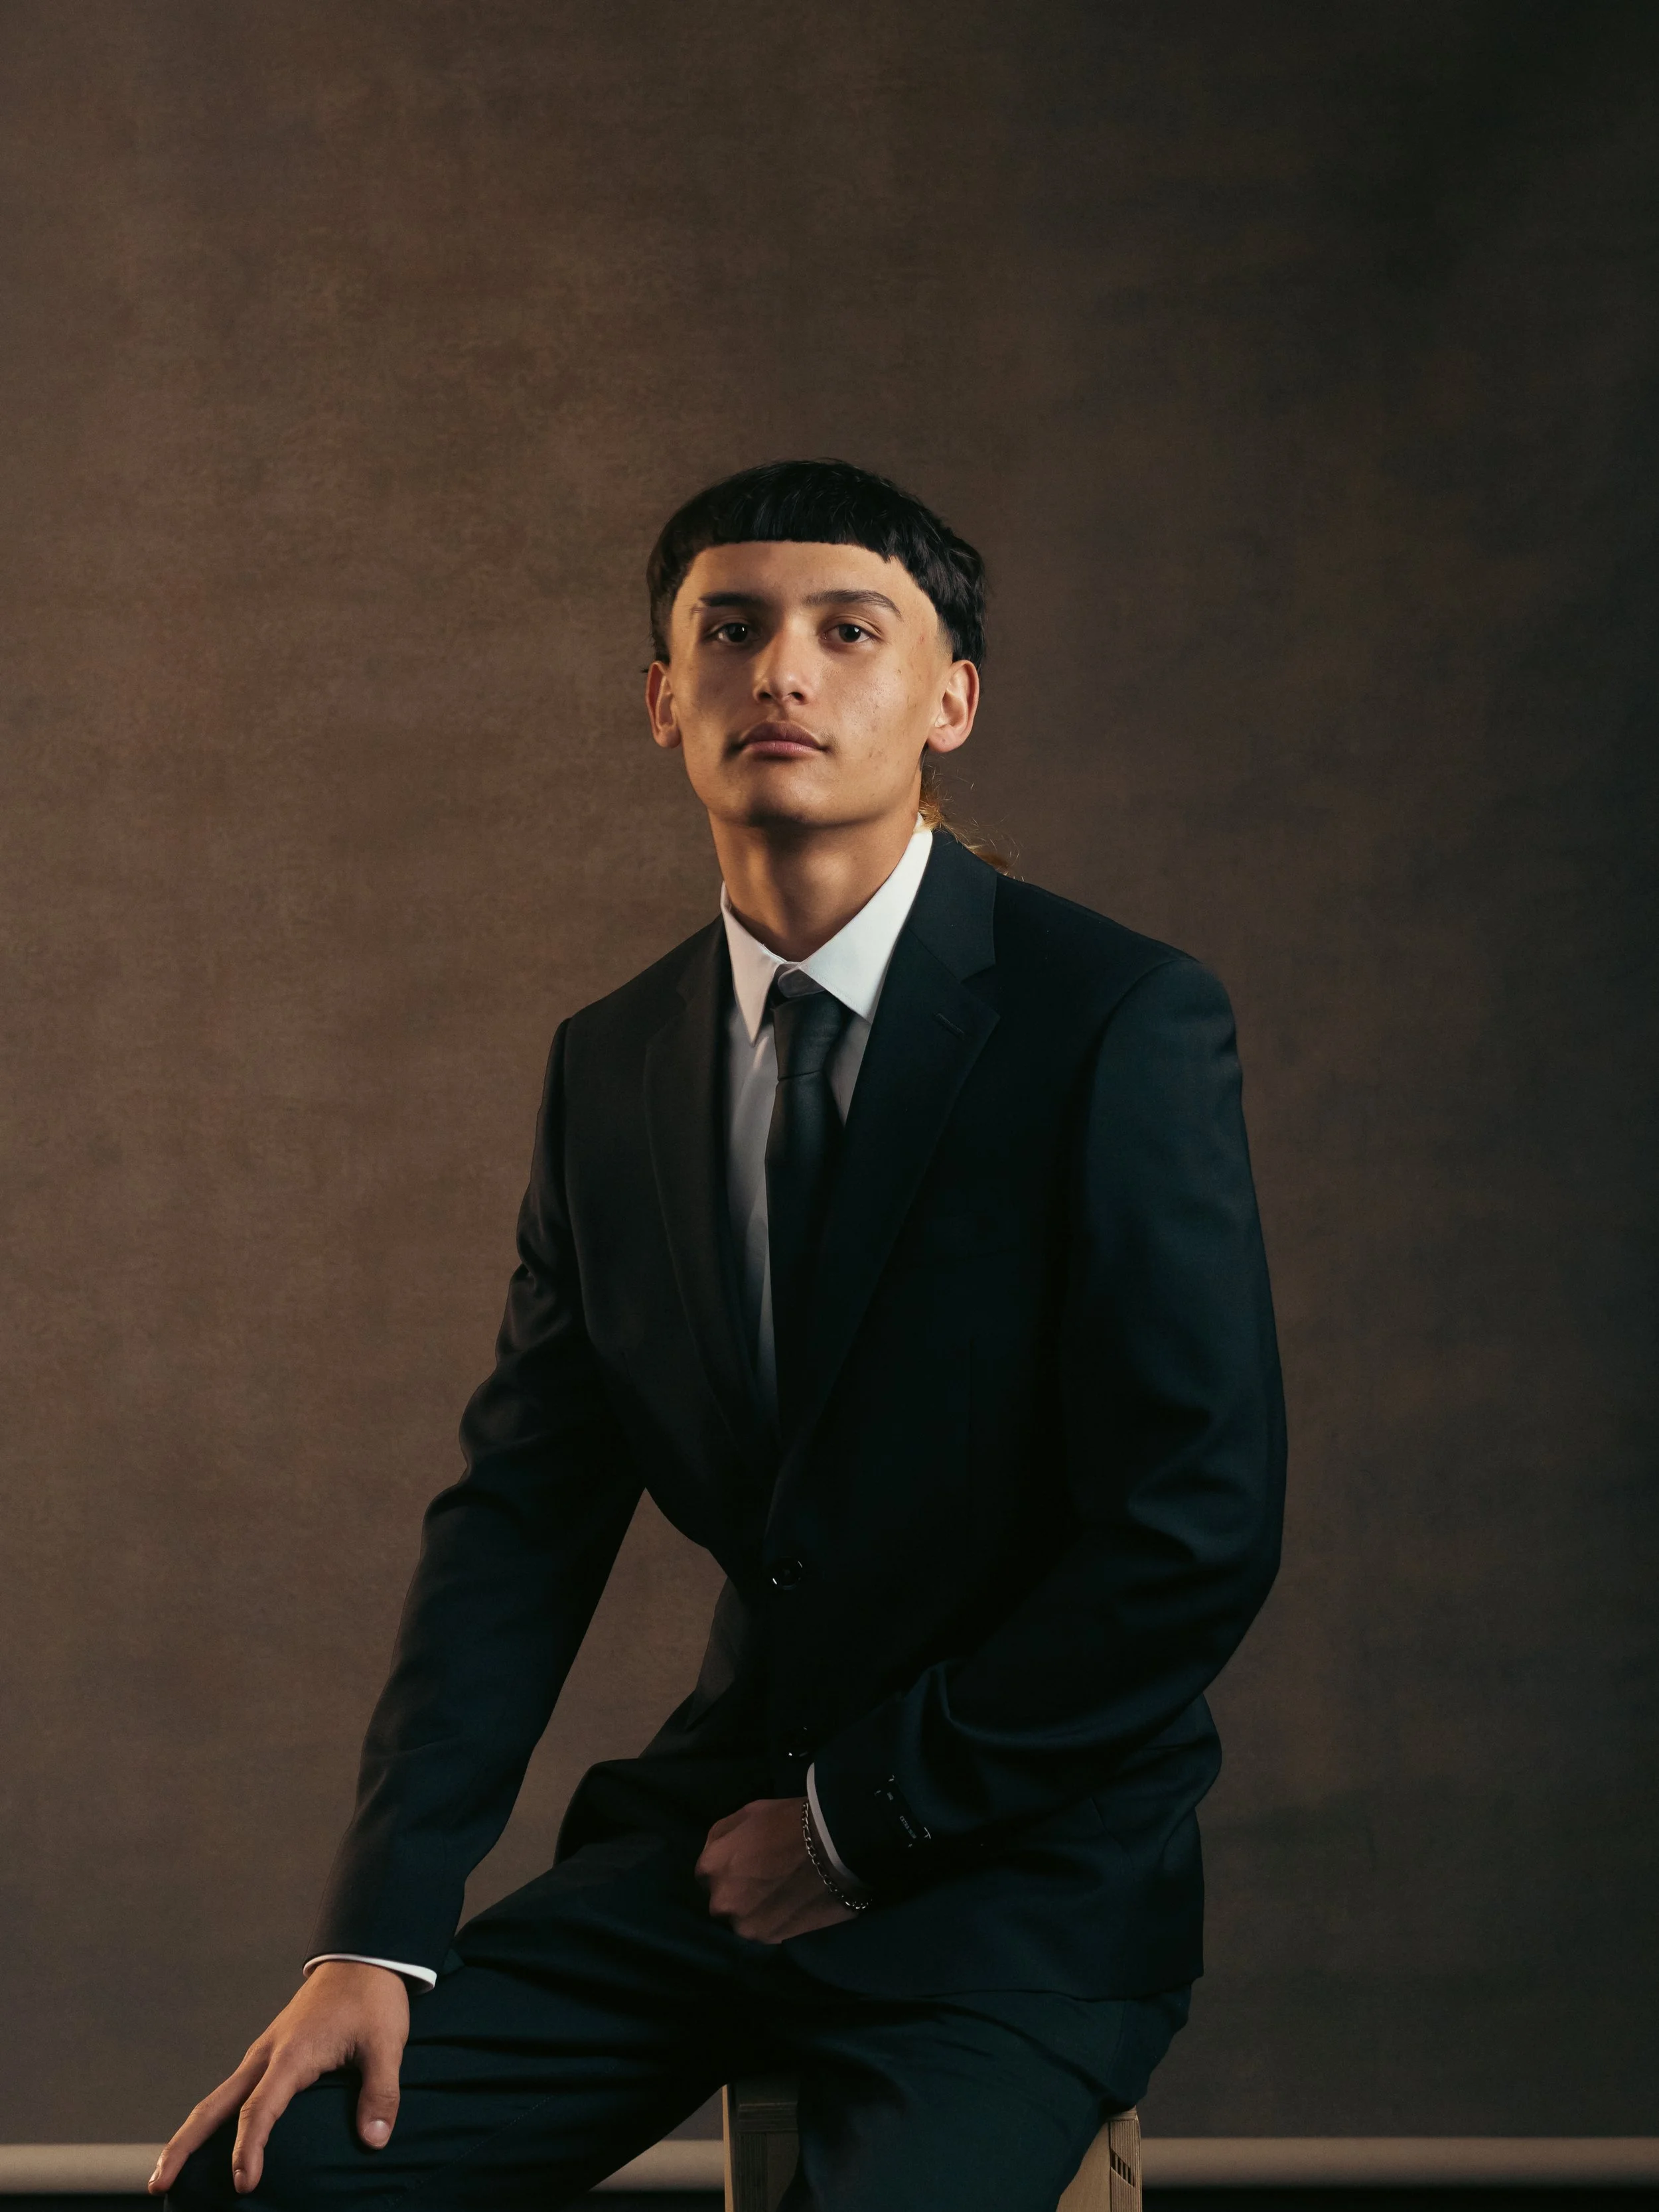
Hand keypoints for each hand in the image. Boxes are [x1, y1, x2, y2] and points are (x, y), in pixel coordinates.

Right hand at [147, 1960, 410, 2197]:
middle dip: (184, 2146)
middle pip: (214, 2105)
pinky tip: (211, 2141)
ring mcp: (263, 2054)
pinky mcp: (268, 2055)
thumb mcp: (386, 2043)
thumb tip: (375, 2140)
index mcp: (292, 2054)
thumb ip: (381, 2092)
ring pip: (218, 2099)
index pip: (259, 2109)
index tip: (243, 2184)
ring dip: (193, 2134)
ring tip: (168, 2174)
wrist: (361, 1958)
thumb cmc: (373, 2000)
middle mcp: (267, 2055)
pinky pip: (233, 2092)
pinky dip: (214, 2119)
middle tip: (157, 2185)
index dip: (248, 2148)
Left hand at [696, 1796, 858, 1941]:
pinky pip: (762, 1929)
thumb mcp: (748, 1813)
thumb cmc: (789, 1822)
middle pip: (722, 1899)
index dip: (726, 1866)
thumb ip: (723, 1836)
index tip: (745, 1862)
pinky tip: (790, 1905)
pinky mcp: (769, 1939)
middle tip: (763, 1879)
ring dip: (753, 1909)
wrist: (833, 1847)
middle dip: (736, 1891)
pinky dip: (772, 1919)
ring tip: (779, 1894)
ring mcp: (744, 1924)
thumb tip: (719, 1852)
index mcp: (711, 1866)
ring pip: (741, 1918)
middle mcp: (720, 1900)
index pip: (705, 1873)